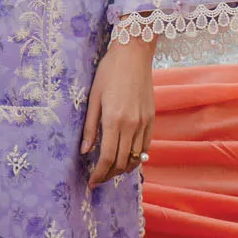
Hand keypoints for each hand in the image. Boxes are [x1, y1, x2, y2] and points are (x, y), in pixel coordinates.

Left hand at [80, 36, 154, 188]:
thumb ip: (90, 127)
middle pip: (122, 162)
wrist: (133, 55)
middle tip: (98, 178)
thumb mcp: (93, 98)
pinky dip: (137, 157)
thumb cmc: (108, 72)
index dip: (99, 174)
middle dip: (109, 175)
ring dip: (123, 168)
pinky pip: (146, 147)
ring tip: (111, 171)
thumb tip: (85, 151)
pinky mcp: (152, 119)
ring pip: (136, 157)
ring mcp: (144, 123)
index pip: (107, 158)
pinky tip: (127, 158)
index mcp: (114, 120)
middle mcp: (132, 125)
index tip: (91, 183)